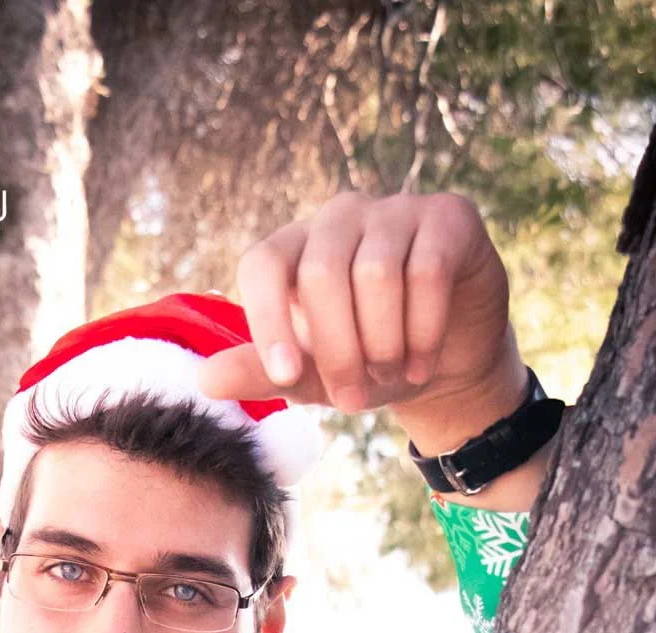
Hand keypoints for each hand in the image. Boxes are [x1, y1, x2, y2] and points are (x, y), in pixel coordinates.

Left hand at [199, 190, 522, 447]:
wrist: (446, 361)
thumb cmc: (368, 362)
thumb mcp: (313, 376)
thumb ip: (263, 372)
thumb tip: (206, 380)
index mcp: (296, 248)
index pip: (263, 263)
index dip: (268, 320)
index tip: (286, 375)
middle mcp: (341, 217)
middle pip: (322, 273)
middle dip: (338, 350)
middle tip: (352, 399)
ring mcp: (396, 210)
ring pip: (377, 273)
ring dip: (383, 343)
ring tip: (390, 374)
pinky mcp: (449, 217)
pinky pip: (428, 272)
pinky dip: (423, 331)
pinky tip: (421, 364)